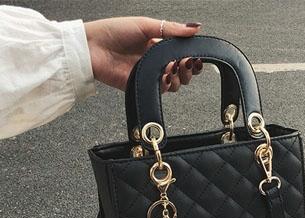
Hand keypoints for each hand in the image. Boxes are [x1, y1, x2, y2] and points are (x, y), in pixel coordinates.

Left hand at [83, 17, 202, 91]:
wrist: (93, 48)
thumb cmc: (113, 31)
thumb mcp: (145, 25)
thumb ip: (172, 28)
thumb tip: (195, 27)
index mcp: (158, 44)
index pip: (182, 54)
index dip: (191, 56)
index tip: (193, 55)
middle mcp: (156, 60)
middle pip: (183, 71)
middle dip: (188, 68)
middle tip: (184, 62)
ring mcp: (151, 74)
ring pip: (176, 82)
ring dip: (177, 76)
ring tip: (169, 67)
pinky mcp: (145, 86)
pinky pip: (163, 90)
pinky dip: (166, 83)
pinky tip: (162, 74)